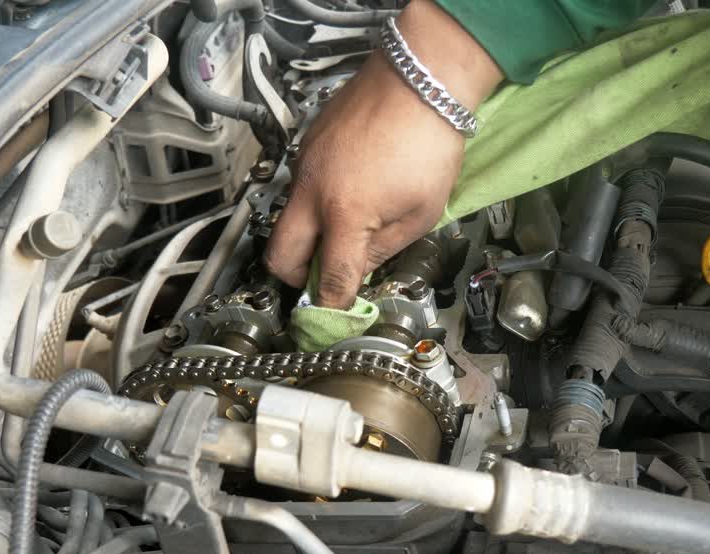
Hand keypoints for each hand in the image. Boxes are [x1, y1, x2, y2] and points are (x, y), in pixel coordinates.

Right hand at [263, 0, 501, 307]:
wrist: (420, 80)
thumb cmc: (429, 143)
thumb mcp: (421, 213)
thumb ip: (384, 249)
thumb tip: (360, 270)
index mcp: (346, 214)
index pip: (330, 279)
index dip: (332, 306)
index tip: (335, 316)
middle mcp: (314, 192)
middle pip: (280, 256)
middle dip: (297, 278)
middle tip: (324, 280)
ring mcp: (305, 167)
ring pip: (287, 220)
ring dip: (306, 238)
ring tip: (343, 235)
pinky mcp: (306, 146)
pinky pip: (299, 188)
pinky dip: (314, 204)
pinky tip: (346, 195)